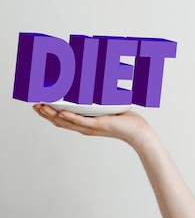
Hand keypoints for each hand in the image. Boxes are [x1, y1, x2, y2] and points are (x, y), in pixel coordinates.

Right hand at [33, 104, 152, 145]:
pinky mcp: (98, 125)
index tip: (39, 105)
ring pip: (66, 122)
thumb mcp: (107, 109)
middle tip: (34, 105)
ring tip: (41, 107)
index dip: (49, 114)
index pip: (62, 120)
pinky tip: (61, 113)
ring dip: (52, 115)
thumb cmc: (125, 121)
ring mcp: (90, 127)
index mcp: (84, 124)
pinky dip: (71, 117)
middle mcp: (84, 127)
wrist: (137, 131)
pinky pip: (81, 121)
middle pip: (59, 122)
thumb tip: (94, 86)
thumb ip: (98, 102)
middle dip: (45, 114)